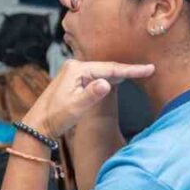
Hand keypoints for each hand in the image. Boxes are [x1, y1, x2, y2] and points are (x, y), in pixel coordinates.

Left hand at [22, 61, 154, 138]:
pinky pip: (97, 75)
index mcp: (76, 69)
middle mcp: (75, 66)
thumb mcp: (75, 107)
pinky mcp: (74, 80)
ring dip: (120, 73)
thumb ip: (92, 94)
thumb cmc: (55, 116)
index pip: (109, 69)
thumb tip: (106, 83)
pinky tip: (120, 78)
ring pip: (103, 71)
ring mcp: (74, 72)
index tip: (148, 69)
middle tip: (149, 69)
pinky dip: (110, 77)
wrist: (39, 123)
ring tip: (141, 72)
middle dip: (128, 69)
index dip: (130, 70)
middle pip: (107, 67)